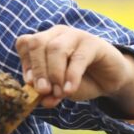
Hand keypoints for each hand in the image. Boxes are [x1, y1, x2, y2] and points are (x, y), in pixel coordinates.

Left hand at [14, 26, 133, 107]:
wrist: (109, 80)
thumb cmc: (79, 80)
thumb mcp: (58, 88)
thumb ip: (49, 93)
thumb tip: (41, 100)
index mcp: (44, 40)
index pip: (24, 43)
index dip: (25, 64)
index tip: (30, 84)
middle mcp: (57, 34)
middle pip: (37, 43)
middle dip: (38, 69)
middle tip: (42, 91)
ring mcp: (75, 35)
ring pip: (56, 48)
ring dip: (54, 74)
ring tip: (58, 93)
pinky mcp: (94, 43)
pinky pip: (78, 58)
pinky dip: (71, 76)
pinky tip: (69, 90)